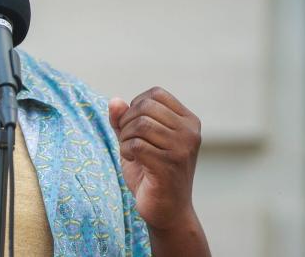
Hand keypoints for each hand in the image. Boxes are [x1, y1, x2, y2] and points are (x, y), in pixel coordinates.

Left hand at [108, 87, 201, 231]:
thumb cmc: (151, 173)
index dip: (136, 105)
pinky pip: (136, 144)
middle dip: (127, 122)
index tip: (134, 126)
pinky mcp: (170, 164)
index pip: (156, 94)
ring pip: (141, 124)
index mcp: (188, 121)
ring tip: (131, 152)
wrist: (166, 210)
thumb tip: (114, 101)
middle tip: (128, 141)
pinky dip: (126, 151)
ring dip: (126, 138)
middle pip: (146, 107)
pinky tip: (134, 161)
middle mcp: (190, 131)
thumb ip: (125, 120)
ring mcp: (183, 148)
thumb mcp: (136, 140)